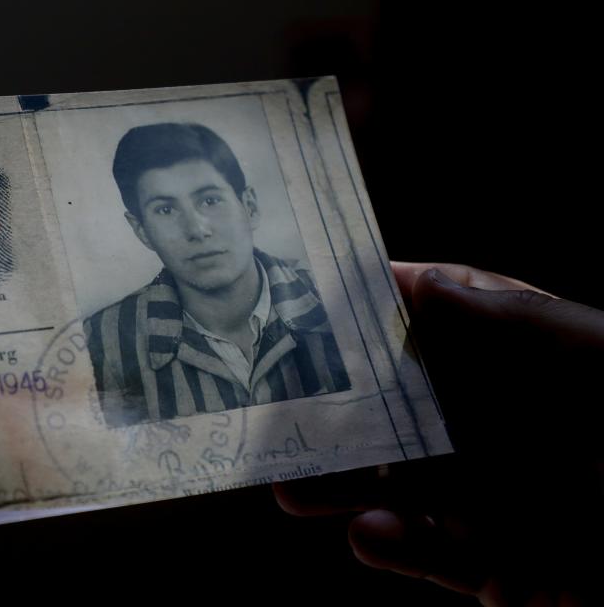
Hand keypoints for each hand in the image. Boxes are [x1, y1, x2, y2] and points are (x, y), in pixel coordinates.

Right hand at [274, 262, 603, 605]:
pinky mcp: (512, 564)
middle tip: (270, 425)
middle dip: (332, 426)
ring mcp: (497, 498)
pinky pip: (448, 559)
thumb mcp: (585, 344)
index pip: (419, 343)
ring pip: (404, 496)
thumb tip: (410, 277)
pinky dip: (406, 551)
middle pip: (394, 425)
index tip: (298, 321)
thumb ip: (500, 313)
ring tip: (292, 493)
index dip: (360, 334)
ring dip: (347, 496)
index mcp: (506, 368)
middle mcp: (489, 428)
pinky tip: (369, 538)